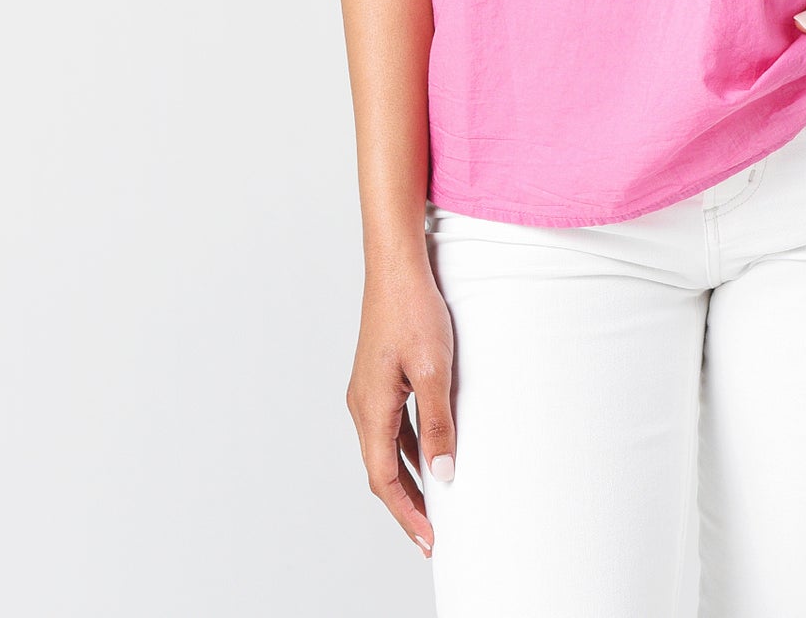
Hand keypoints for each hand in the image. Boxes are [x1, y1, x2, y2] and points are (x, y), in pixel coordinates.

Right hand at [345, 245, 456, 559]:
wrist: (396, 265)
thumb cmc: (413, 310)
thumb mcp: (433, 370)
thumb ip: (437, 424)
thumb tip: (443, 475)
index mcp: (370, 408)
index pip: (383, 478)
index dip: (406, 513)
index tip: (429, 540)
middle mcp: (362, 404)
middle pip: (381, 469)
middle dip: (406, 503)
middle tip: (432, 534)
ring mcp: (368, 390)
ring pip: (386, 448)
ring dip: (408, 476)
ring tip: (435, 502)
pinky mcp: (379, 376)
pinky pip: (391, 425)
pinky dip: (409, 447)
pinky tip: (430, 452)